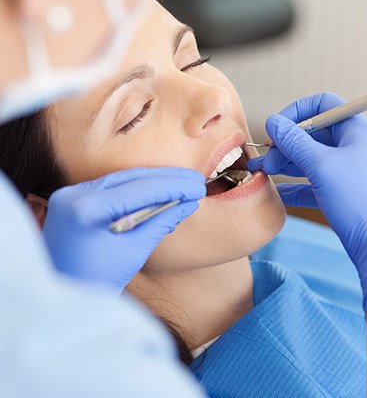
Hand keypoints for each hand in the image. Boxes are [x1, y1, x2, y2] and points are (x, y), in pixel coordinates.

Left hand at [43, 167, 204, 293]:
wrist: (61, 296)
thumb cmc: (96, 282)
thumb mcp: (134, 252)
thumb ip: (161, 222)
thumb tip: (188, 203)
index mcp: (87, 210)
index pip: (140, 189)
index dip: (174, 186)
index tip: (198, 186)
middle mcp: (74, 195)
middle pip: (131, 177)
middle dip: (167, 179)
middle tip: (195, 180)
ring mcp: (70, 194)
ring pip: (122, 179)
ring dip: (154, 182)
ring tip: (183, 184)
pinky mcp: (72, 198)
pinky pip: (111, 188)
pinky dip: (137, 190)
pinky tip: (159, 192)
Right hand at [247, 93, 366, 310]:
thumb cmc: (358, 201)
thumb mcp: (321, 166)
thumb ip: (294, 141)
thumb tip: (272, 122)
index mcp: (358, 131)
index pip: (324, 105)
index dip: (296, 112)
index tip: (276, 127)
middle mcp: (356, 146)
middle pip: (314, 134)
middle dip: (285, 144)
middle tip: (264, 159)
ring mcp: (351, 170)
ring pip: (312, 158)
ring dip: (286, 164)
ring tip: (261, 172)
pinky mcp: (345, 191)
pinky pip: (316, 181)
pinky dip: (296, 184)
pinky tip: (278, 192)